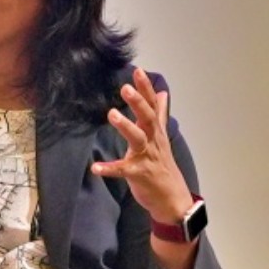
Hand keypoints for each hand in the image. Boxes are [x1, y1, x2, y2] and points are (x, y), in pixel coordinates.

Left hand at [89, 67, 192, 225]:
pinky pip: (123, 170)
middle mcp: (153, 141)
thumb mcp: (161, 136)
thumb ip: (160, 114)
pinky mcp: (139, 174)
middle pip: (148, 118)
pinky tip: (95, 168)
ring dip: (126, 127)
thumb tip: (162, 93)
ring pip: (138, 139)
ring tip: (112, 114)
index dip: (145, 88)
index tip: (137, 71)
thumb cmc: (162, 165)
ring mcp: (147, 158)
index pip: (152, 105)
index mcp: (156, 131)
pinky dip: (110, 169)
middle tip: (125, 88)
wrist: (172, 197)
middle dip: (138, 103)